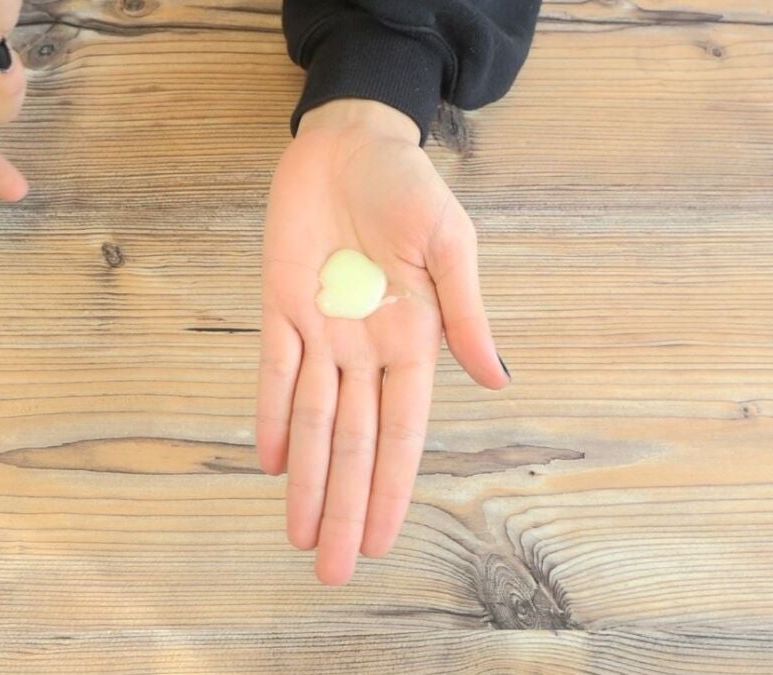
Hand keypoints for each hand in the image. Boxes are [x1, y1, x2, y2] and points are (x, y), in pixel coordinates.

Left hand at [256, 100, 509, 584]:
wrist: (350, 144)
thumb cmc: (410, 189)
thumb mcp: (451, 245)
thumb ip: (465, 314)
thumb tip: (498, 380)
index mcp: (413, 340)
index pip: (402, 431)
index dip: (392, 487)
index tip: (384, 541)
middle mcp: (366, 349)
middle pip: (355, 443)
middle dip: (344, 506)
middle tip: (333, 571)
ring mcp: (322, 332)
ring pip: (314, 421)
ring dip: (308, 480)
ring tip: (301, 536)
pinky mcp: (281, 307)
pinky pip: (275, 373)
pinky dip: (273, 416)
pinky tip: (274, 463)